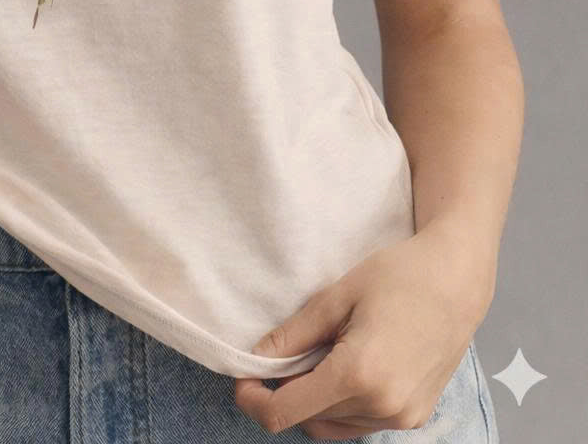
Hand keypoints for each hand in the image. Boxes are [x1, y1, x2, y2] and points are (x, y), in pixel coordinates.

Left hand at [233, 225, 493, 437]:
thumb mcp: (339, 295)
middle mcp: (382, 406)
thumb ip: (295, 333)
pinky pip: (361, 424)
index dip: (255, 401)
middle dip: (287, 394)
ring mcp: (402, 417)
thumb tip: (259, 358)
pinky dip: (342, 405)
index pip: (286, 413)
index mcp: (358, 375)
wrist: (457, 280)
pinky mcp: (415, 416)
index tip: (244, 380)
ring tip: (319, 356)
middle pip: (309, 419)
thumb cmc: (399, 276)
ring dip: (315, 402)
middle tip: (284, 356)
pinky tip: (345, 368)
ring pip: (335, 426)